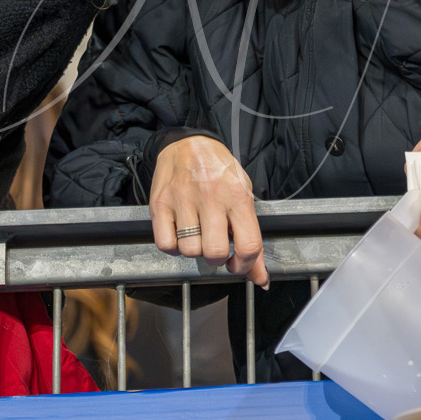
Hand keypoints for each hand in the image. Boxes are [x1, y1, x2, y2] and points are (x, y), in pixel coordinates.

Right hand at [150, 136, 266, 286]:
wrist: (190, 142)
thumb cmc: (220, 172)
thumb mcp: (244, 196)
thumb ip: (251, 237)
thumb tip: (259, 277)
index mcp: (238, 197)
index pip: (248, 245)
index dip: (244, 265)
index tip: (237, 264)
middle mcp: (211, 197)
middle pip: (215, 252)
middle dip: (217, 258)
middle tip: (215, 247)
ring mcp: (183, 199)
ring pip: (190, 251)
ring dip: (194, 250)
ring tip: (197, 235)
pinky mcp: (161, 203)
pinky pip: (165, 244)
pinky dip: (173, 247)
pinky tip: (179, 235)